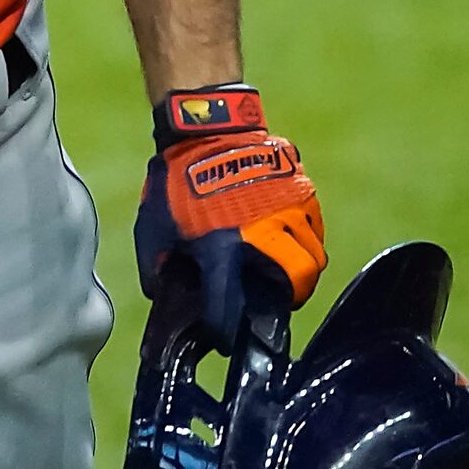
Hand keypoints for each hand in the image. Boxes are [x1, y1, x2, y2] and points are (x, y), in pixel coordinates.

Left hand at [134, 85, 326, 344]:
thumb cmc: (175, 181)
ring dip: (300, 275)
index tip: (224, 340)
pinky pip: (315, 230)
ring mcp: (289, 210)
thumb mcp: (153, 227)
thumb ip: (158, 268)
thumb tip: (163, 298)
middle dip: (285, 303)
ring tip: (282, 276)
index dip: (225, 332)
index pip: (229, 308)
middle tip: (270, 305)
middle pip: (295, 286)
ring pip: (313, 259)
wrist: (204, 128)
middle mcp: (262, 233)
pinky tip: (287, 243)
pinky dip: (306, 242)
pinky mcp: (303, 192)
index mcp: (221, 247)